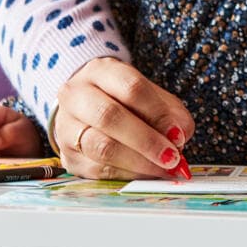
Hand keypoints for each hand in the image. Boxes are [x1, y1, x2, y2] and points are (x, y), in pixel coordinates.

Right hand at [50, 57, 196, 180]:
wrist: (83, 110)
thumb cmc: (123, 102)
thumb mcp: (150, 96)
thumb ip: (169, 113)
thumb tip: (179, 136)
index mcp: (100, 71)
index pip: (130, 87)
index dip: (157, 113)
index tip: (178, 135)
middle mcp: (76, 95)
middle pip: (109, 117)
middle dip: (146, 141)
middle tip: (172, 157)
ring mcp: (66, 126)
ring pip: (101, 147)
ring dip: (138, 162)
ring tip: (162, 168)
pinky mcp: (67, 156)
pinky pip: (97, 170)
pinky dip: (127, 174)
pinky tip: (145, 174)